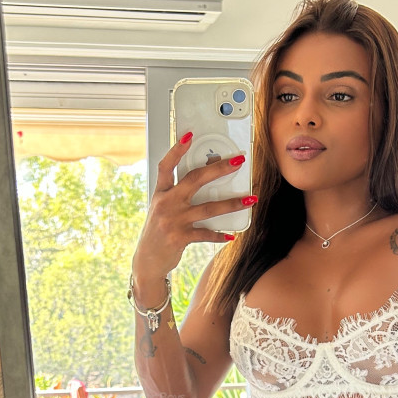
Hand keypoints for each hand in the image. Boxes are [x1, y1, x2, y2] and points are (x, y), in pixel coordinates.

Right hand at [131, 134, 255, 283]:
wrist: (147, 261)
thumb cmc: (158, 233)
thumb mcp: (161, 210)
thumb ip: (177, 196)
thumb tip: (206, 183)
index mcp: (160, 194)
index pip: (166, 166)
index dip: (177, 150)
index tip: (189, 136)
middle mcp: (165, 204)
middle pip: (195, 180)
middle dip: (219, 169)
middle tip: (237, 162)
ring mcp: (172, 221)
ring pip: (208, 208)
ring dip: (232, 203)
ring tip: (250, 199)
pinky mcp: (179, 238)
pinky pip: (205, 234)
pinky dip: (219, 234)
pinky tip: (231, 234)